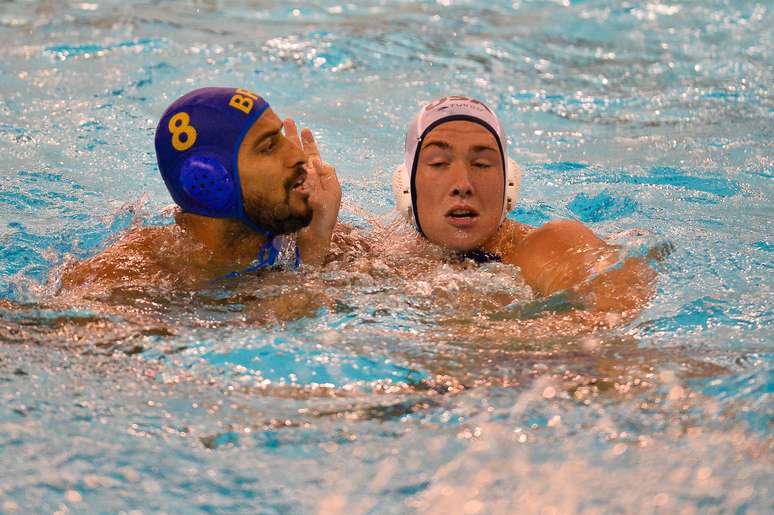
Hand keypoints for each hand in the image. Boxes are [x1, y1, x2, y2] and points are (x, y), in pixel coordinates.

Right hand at [284, 118, 341, 263]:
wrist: (310, 238)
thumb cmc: (324, 218)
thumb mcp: (332, 195)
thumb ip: (327, 176)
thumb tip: (317, 159)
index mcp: (318, 179)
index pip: (313, 156)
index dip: (309, 142)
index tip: (305, 129)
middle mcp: (305, 180)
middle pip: (298, 153)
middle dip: (293, 137)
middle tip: (286, 120)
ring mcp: (292, 185)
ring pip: (287, 161)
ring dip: (283, 145)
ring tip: (276, 130)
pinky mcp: (282, 192)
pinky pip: (278, 174)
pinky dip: (273, 162)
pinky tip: (267, 153)